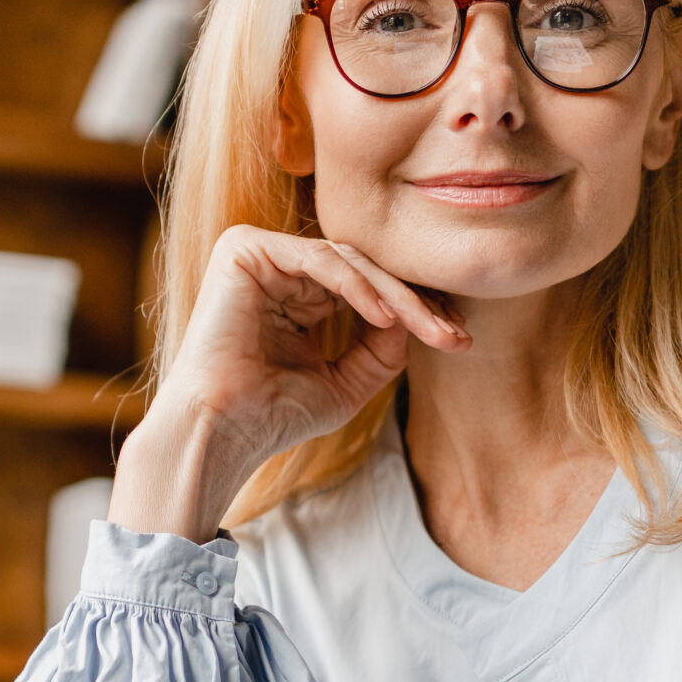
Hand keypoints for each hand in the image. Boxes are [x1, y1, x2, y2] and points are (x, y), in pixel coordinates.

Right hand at [111, 226, 467, 540]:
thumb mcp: (347, 382)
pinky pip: (319, 259)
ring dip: (396, 297)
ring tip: (429, 329)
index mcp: (297, 292)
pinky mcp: (244, 249)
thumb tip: (417, 323)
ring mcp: (260, 254)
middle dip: (416, 303)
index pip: (368, 287)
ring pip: (349, 262)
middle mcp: (277, 267)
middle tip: (455, 334)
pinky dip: (357, 287)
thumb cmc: (274, 415)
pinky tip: (386, 318)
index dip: (416, 311)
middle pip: (364, 270)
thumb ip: (382, 349)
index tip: (458, 340)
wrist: (223, 432)